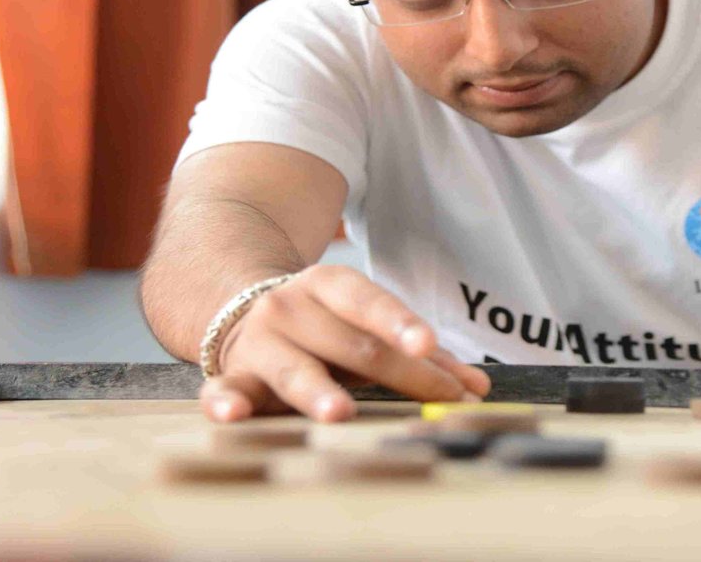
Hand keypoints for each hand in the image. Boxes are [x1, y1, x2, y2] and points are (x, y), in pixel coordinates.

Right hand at [198, 265, 490, 423]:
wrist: (238, 311)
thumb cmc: (323, 327)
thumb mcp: (365, 326)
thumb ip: (420, 356)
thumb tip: (478, 388)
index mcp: (331, 285)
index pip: (371, 303)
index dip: (401, 324)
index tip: (428, 345)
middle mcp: (292, 307)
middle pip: (352, 346)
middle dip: (399, 376)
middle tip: (438, 402)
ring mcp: (260, 342)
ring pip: (294, 369)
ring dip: (318, 392)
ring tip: (339, 412)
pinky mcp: (232, 376)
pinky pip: (222, 390)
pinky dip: (224, 403)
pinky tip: (232, 414)